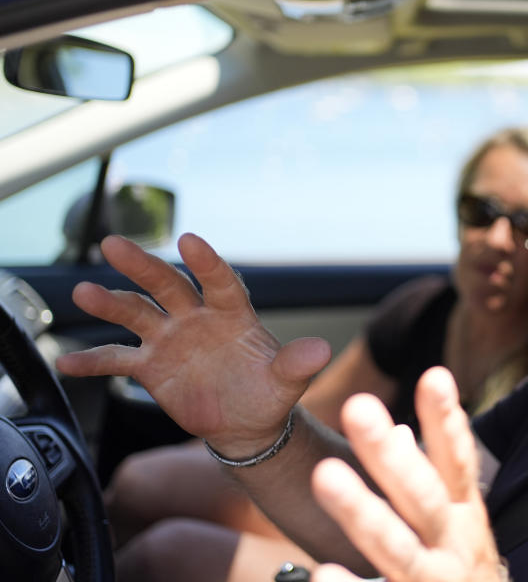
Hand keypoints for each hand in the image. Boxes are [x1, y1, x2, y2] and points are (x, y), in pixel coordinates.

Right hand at [55, 233, 331, 454]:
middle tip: (112, 245)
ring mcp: (170, 339)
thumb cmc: (269, 394)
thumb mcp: (287, 382)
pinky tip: (68, 362)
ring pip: (136, 313)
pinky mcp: (150, 366)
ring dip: (110, 303)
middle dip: (141, 265)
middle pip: (166, 285)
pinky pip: (117, 360)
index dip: (207, 262)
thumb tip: (321, 350)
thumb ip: (297, 364)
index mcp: (232, 314)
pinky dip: (94, 361)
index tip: (191, 241)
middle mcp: (196, 318)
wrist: (246, 423)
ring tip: (84, 294)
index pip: (219, 281)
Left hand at [310, 367, 502, 581]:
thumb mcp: (459, 525)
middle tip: (356, 406)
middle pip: (424, 497)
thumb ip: (436, 475)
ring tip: (325, 475)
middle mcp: (456, 549)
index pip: (458, 462)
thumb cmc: (460, 573)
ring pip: (399, 550)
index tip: (433, 375)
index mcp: (464, 518)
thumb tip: (411, 414)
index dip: (447, 420)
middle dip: (391, 453)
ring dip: (363, 512)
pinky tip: (320, 574)